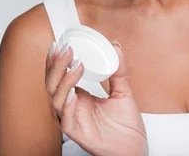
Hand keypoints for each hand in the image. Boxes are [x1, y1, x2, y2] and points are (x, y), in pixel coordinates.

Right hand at [45, 40, 147, 155]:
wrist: (135, 147)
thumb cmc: (126, 124)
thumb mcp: (123, 91)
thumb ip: (118, 70)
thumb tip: (115, 45)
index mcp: (78, 96)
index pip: (60, 76)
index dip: (57, 61)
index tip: (62, 43)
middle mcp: (72, 107)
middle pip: (53, 84)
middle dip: (56, 66)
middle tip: (67, 49)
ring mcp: (74, 120)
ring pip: (56, 100)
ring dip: (64, 81)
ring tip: (77, 64)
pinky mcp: (78, 134)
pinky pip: (66, 121)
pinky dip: (67, 106)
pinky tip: (73, 93)